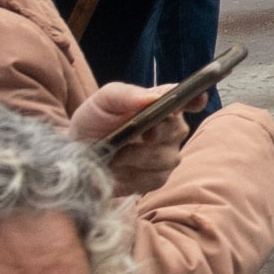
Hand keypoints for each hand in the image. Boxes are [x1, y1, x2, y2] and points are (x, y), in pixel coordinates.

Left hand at [68, 81, 183, 196]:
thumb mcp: (103, 101)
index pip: (192, 99)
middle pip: (176, 130)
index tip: (187, 104)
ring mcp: (168, 155)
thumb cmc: (94, 121)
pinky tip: (119, 169)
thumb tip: (154, 98)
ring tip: (115, 153)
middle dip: (152, 133)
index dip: (195, 100)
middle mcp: (173, 129)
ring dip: (135, 157)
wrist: (78, 153)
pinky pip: (154, 178)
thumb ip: (126, 94)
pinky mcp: (157, 179)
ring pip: (165, 158)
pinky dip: (132, 176)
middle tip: (130, 135)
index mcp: (166, 103)